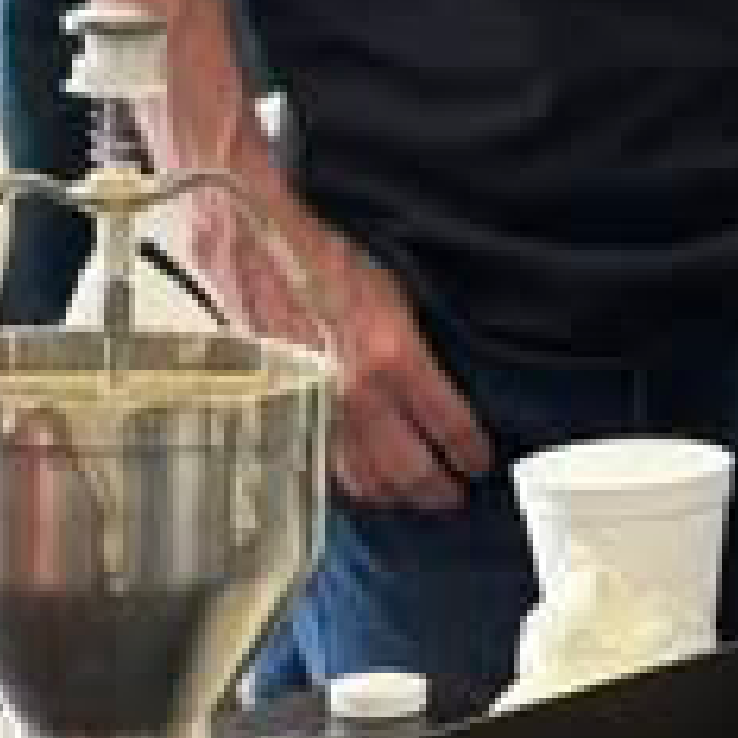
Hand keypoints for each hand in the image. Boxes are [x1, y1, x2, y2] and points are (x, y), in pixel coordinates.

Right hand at [217, 184, 496, 510]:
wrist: (258, 242)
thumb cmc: (326, 255)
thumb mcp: (394, 293)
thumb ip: (417, 350)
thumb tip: (441, 391)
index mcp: (393, 355)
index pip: (450, 426)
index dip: (470, 452)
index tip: (478, 463)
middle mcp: (357, 391)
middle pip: (409, 468)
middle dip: (438, 489)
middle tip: (453, 494)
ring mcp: (318, 406)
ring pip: (364, 479)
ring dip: (395, 495)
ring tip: (413, 495)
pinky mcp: (285, 409)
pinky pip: (322, 463)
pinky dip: (348, 481)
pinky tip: (365, 482)